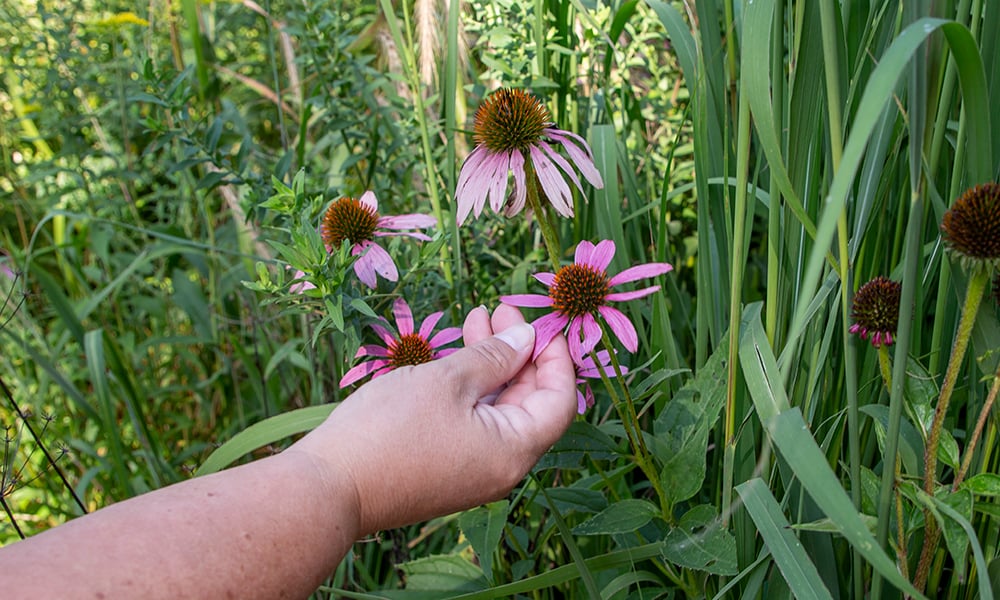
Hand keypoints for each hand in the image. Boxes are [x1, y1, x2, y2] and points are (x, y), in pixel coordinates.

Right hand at [292, 304, 577, 533]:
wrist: (327, 488)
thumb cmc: (389, 429)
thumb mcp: (447, 380)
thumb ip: (493, 356)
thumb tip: (525, 338)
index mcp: (514, 450)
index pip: (560, 400)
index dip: (556, 356)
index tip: (539, 320)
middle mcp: (501, 467)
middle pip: (530, 402)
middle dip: (519, 352)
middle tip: (498, 310)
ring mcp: (472, 471)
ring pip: (498, 409)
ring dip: (492, 364)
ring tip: (475, 318)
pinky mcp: (445, 469)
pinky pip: (473, 423)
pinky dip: (471, 388)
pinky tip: (454, 357)